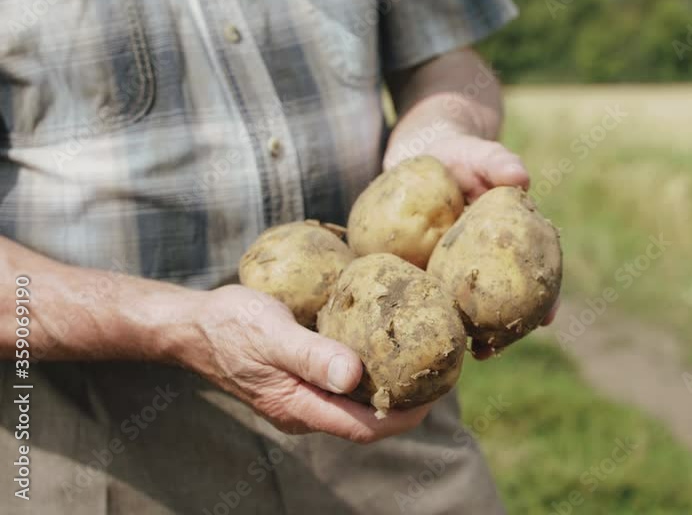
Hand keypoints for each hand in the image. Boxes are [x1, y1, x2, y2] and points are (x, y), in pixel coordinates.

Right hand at [175, 285, 429, 442]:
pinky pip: (341, 386)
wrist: (192, 324)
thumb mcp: (273, 334)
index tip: (436, 394)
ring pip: (354, 404)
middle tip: (438, 375)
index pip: (363, 427)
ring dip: (387, 389)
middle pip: (364, 420)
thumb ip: (312, 356)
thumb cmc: (231, 325)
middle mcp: (303, 409)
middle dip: (404, 403)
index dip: (404, 416)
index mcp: (298, 407)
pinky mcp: (299, 380)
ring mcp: (300, 397)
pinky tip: (383, 350)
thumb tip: (355, 376)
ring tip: (419, 363)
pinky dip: (367, 374)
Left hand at [385, 133, 560, 334]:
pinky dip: (420, 310)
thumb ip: (496, 161)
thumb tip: (520, 176)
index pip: (535, 271)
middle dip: (500, 329)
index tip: (547, 319)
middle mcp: (486, 260)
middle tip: (491, 350)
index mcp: (509, 240)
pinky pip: (423, 292)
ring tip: (455, 354)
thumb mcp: (476, 153)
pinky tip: (410, 329)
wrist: (420, 154)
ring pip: (463, 306)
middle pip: (501, 301)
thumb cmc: (457, 153)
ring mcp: (453, 268)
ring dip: (461, 330)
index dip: (544, 297)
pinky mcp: (422, 268)